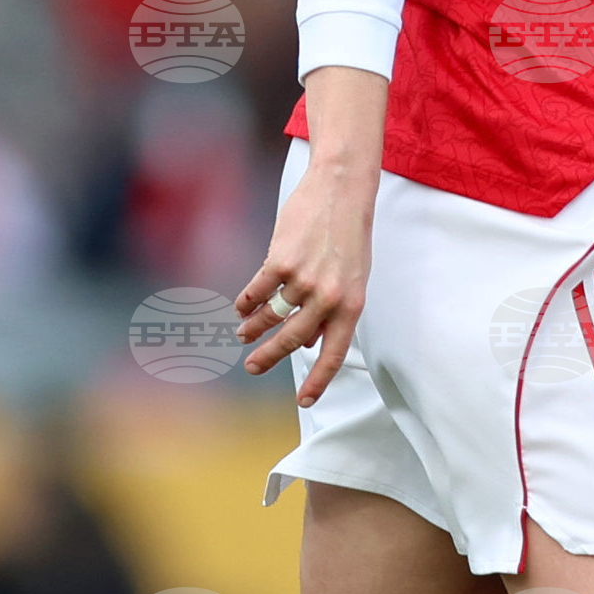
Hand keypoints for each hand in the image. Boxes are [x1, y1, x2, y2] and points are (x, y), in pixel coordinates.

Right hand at [236, 164, 374, 403]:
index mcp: (351, 307)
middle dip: (269, 357)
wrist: (341, 191)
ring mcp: (304, 281)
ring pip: (270, 316)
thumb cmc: (349, 235)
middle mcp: (328, 299)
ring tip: (243, 333)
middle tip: (253, 367)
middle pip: (293, 341)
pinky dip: (246, 301)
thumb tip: (309, 344)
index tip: (304, 402)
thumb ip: (334, 312)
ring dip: (253, 328)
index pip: (334, 354)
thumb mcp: (352, 278)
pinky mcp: (281, 262)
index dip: (318, 382)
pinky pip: (256, 292)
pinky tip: (240, 307)